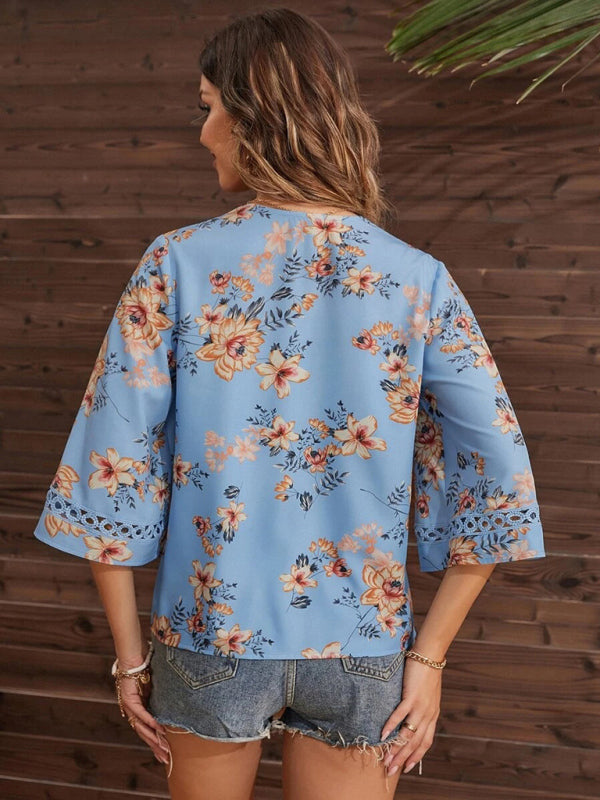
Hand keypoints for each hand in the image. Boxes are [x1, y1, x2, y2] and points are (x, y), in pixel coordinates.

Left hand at [118, 671, 170, 766]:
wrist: (133, 655)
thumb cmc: (145, 668)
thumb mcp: (157, 687)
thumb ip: (163, 698)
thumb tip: (179, 703)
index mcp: (139, 710)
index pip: (147, 732)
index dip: (156, 744)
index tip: (165, 755)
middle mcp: (132, 711)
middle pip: (144, 734)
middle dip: (156, 747)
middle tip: (166, 759)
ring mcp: (129, 706)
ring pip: (141, 727)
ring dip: (153, 738)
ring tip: (163, 748)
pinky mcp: (129, 698)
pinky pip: (140, 713)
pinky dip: (149, 721)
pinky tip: (158, 728)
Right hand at [380, 656, 441, 775]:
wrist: (430, 655)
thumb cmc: (426, 673)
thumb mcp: (427, 695)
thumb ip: (421, 708)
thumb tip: (411, 719)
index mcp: (432, 715)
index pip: (425, 742)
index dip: (416, 756)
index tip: (407, 768)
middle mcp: (428, 714)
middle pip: (415, 743)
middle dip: (403, 758)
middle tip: (391, 770)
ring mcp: (420, 706)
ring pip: (408, 733)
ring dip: (396, 748)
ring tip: (386, 759)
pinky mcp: (412, 696)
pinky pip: (400, 715)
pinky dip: (391, 726)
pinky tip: (382, 734)